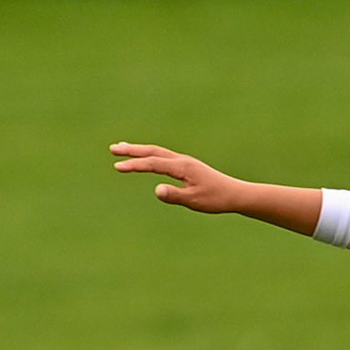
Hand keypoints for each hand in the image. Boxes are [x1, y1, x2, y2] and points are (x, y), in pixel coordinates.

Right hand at [110, 142, 249, 212]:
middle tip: (113, 149)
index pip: (153, 163)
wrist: (235, 194)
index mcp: (182, 167)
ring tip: (123, 149)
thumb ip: (174, 195)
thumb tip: (156, 190)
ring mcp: (185, 162)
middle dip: (132, 150)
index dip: (134, 165)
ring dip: (140, 150)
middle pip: (153, 151)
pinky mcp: (188, 166)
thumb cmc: (216, 199)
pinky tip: (147, 159)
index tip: (117, 167)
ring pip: (158, 152)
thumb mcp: (194, 200)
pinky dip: (151, 155)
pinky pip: (164, 157)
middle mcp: (182, 160)